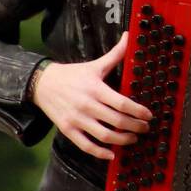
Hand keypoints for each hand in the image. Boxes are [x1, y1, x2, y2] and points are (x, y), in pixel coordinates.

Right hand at [32, 32, 152, 160]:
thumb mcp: (94, 65)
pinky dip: (101, 153)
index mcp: (95, 88)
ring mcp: (77, 119)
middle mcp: (87, 105)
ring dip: (123, 140)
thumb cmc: (72, 75)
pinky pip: (87, 146)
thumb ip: (115, 54)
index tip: (148, 115)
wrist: (42, 83)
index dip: (138, 112)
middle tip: (145, 128)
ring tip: (133, 139)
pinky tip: (112, 154)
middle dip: (136, 127)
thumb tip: (129, 36)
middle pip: (117, 121)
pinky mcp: (68, 130)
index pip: (122, 103)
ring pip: (105, 136)